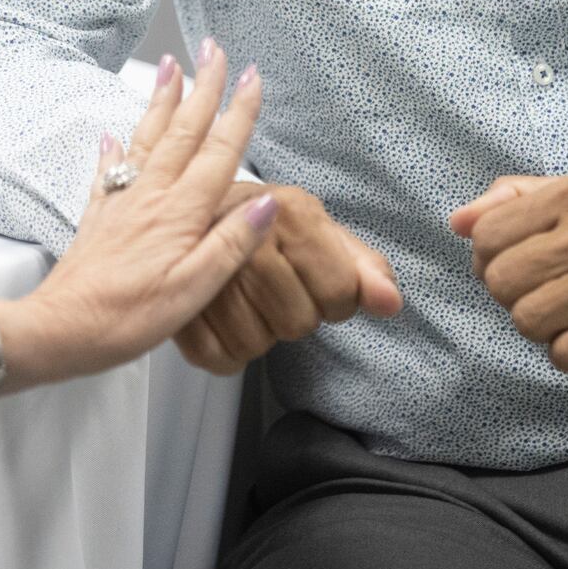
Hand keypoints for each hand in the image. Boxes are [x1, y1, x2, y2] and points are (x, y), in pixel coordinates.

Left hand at [4, 46, 282, 384]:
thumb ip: (231, 243)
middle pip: (183, 131)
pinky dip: (115, 150)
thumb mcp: (194, 289)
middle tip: (213, 48)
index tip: (252, 76)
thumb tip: (267, 201)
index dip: (238, 112)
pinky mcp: (99, 218)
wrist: (60, 329)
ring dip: (161, 101)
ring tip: (170, 66)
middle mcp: (152, 196)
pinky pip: (109, 172)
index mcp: (181, 213)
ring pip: (147, 139)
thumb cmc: (128, 317)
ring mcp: (122, 203)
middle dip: (202, 87)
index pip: (219, 151)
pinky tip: (113, 137)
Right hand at [169, 104, 402, 372]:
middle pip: (298, 323)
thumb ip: (364, 269)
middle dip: (295, 313)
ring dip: (260, 332)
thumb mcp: (322, 233)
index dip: (336, 298)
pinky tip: (224, 319)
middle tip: (276, 288)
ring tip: (247, 299)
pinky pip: (217, 359)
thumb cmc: (270, 226)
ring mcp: (204, 270)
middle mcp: (245, 236)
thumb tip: (391, 304)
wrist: (198, 209)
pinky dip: (225, 352)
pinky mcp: (176, 302)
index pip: (339, 293)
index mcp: (289, 211)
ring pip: (257, 345)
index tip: (315, 282)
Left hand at [451, 176, 567, 374]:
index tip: (519, 265)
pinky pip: (563, 354)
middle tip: (546, 294)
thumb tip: (457, 221)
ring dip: (542, 328)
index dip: (490, 259)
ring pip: (526, 321)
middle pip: (500, 283)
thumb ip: (513, 199)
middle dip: (513, 297)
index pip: (485, 235)